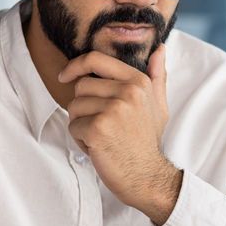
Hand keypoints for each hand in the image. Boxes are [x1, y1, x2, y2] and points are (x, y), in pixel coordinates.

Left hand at [59, 46, 180, 223]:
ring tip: (102, 137)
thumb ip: (157, 76)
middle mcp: (127, 92)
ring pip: (74, 107)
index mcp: (139, 82)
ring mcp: (113, 110)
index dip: (76, 66)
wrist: (147, 176)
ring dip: (81, 124)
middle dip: (83, 107)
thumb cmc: (147, 141)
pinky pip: (73, 126)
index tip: (65, 76)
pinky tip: (98, 148)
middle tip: (102, 125)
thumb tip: (160, 49)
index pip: (96, 59)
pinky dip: (80, 140)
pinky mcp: (98, 128)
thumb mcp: (158, 106)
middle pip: (81, 86)